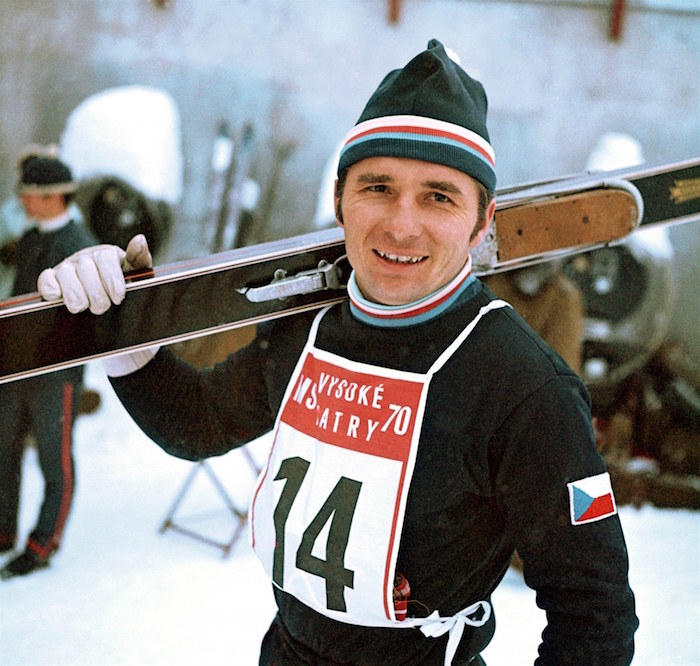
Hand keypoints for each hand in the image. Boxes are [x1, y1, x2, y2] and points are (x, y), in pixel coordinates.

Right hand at [37, 234, 152, 313]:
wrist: (100, 294)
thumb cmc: (120, 284)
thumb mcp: (134, 274)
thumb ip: (138, 259)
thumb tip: (140, 240)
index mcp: (106, 255)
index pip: (106, 259)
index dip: (112, 280)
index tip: (118, 297)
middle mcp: (85, 258)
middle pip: (86, 269)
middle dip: (96, 293)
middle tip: (102, 307)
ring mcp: (66, 268)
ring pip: (66, 275)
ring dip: (76, 295)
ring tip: (84, 306)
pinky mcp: (51, 279)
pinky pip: (45, 280)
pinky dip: (51, 289)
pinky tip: (59, 298)